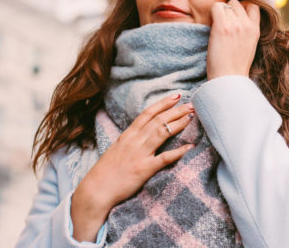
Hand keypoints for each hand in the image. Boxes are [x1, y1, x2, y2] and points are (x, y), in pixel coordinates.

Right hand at [70, 94, 194, 241]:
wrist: (96, 191)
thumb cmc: (106, 172)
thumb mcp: (117, 149)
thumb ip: (130, 140)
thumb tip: (143, 133)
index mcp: (127, 136)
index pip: (147, 114)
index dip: (163, 103)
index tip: (176, 96)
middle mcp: (134, 141)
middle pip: (158, 120)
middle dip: (176, 111)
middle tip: (191, 105)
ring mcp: (139, 154)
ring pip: (162, 132)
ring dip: (178, 123)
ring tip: (191, 117)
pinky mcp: (144, 169)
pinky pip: (164, 158)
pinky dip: (178, 152)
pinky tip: (190, 146)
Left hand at [207, 0, 260, 79]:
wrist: (229, 79)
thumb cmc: (235, 67)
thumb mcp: (249, 46)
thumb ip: (247, 31)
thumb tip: (237, 19)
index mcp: (256, 30)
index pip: (253, 5)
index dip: (242, 7)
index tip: (234, 17)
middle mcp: (247, 25)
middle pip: (236, 3)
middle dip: (228, 10)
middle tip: (222, 24)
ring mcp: (236, 25)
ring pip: (225, 5)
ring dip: (219, 13)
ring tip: (216, 28)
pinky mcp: (222, 27)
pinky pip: (216, 7)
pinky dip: (211, 12)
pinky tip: (211, 24)